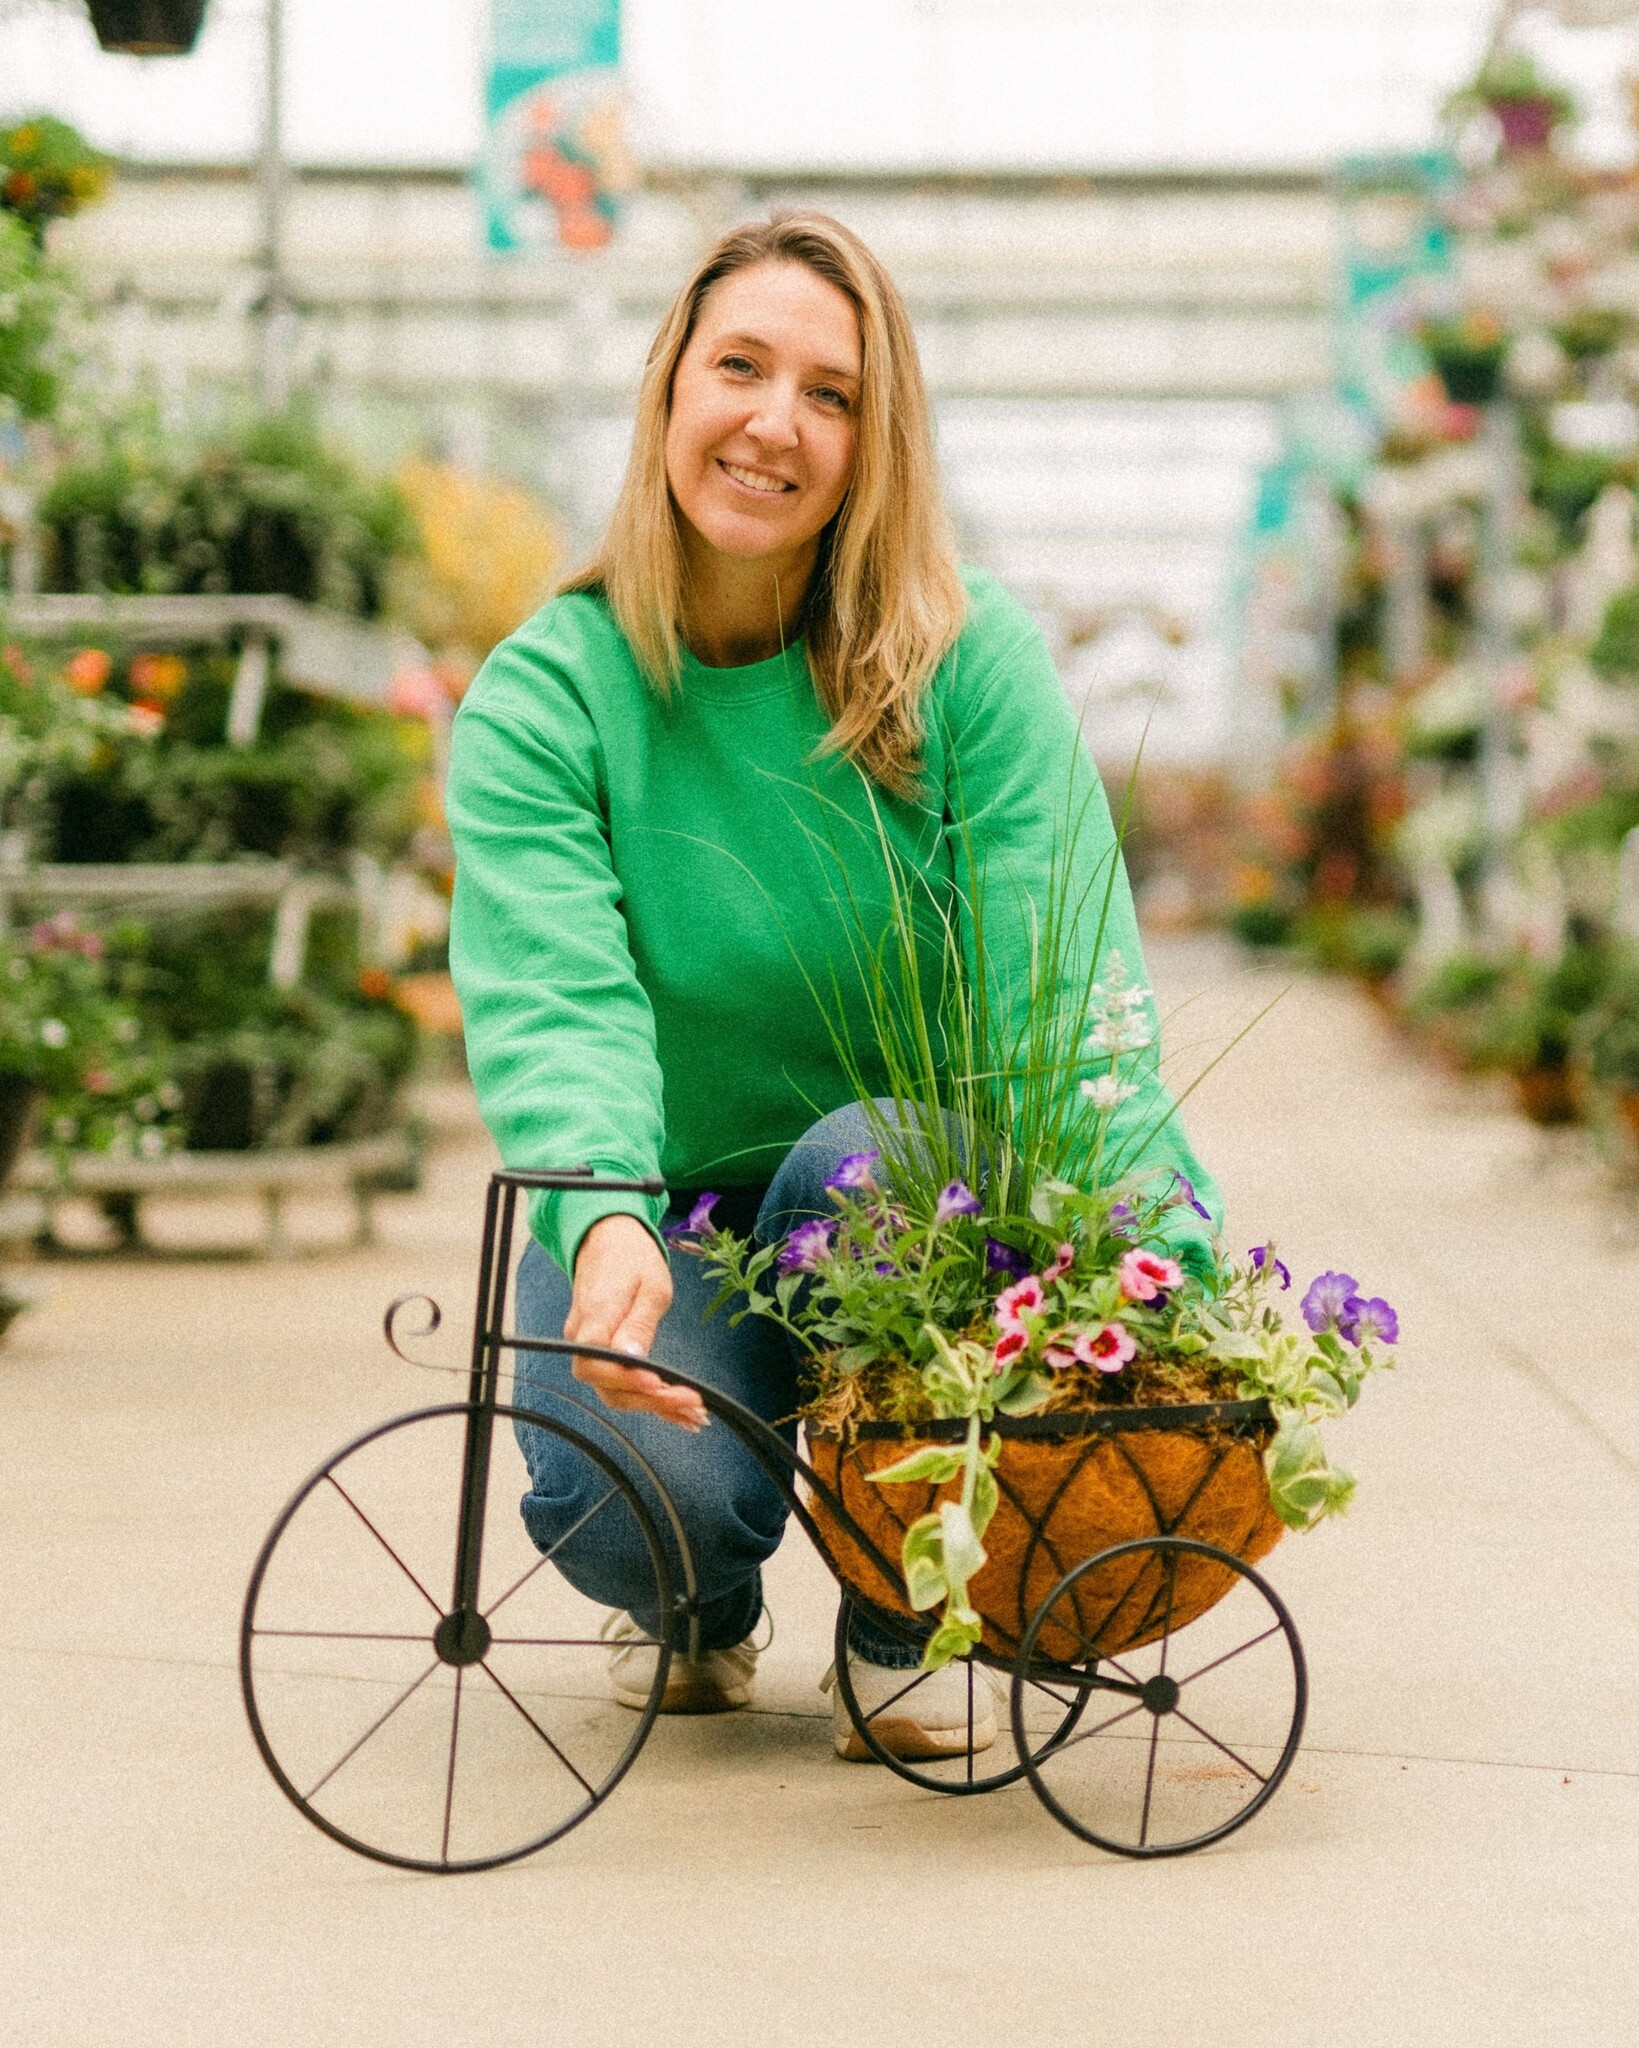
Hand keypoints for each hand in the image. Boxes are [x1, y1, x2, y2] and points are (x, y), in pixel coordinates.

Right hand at [564, 1214, 706, 1430]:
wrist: (609, 1240)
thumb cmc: (632, 1258)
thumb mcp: (650, 1285)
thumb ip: (640, 1324)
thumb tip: (632, 1359)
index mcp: (594, 1316)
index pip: (595, 1360)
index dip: (625, 1379)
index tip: (658, 1383)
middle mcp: (583, 1337)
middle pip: (607, 1385)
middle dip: (650, 1400)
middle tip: (692, 1404)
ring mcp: (589, 1348)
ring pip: (615, 1390)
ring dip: (654, 1406)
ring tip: (694, 1416)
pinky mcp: (602, 1353)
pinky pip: (621, 1383)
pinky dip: (651, 1400)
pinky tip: (679, 1414)